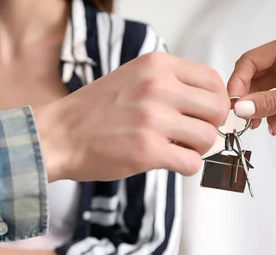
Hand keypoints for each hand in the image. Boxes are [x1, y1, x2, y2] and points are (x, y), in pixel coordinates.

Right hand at [35, 52, 228, 181]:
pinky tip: (169, 162)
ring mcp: (153, 119)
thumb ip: (169, 83)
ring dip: (197, 149)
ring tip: (177, 149)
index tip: (204, 115)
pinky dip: (186, 167)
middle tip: (192, 135)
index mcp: (157, 66)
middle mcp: (158, 88)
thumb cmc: (94, 111)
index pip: (213, 81)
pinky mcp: (148, 151)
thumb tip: (205, 101)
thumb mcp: (133, 77)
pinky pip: (192, 163)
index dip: (215, 103)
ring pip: (208, 138)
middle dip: (209, 126)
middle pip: (216, 110)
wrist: (59, 135)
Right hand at [227, 30, 275, 134]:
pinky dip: (272, 112)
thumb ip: (268, 103)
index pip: (250, 61)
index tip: (231, 105)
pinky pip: (275, 98)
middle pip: (254, 76)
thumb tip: (239, 108)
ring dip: (259, 108)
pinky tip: (275, 127)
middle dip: (247, 98)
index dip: (237, 82)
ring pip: (263, 89)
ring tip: (257, 126)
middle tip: (241, 118)